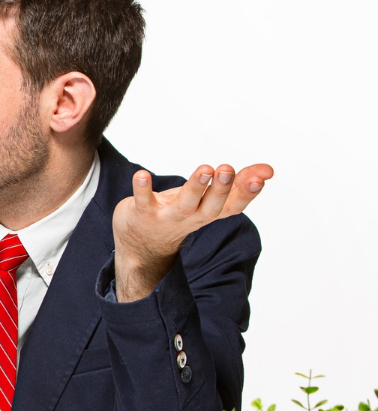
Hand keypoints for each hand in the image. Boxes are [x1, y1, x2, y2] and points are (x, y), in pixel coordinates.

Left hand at [112, 162, 273, 301]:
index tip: (261, 176)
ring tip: (204, 169)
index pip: (233, 206)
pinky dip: (142, 189)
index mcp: (209, 212)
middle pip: (211, 207)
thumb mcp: (208, 199)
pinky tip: (142, 175)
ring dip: (194, 187)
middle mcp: (191, 217)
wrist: (141, 242)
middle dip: (221, 189)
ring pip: (184, 205)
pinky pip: (142, 201)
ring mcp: (167, 217)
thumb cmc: (180, 212)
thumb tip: (268, 170)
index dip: (247, 193)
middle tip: (227, 168)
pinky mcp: (143, 213)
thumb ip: (236, 184)